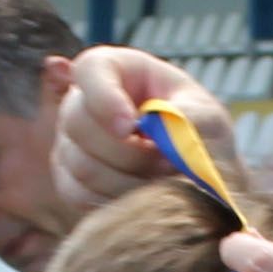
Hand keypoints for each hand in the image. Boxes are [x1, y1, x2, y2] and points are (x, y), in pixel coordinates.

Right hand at [55, 47, 237, 217]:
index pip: (89, 70)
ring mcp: (70, 142)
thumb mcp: (205, 117)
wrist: (196, 175)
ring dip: (128, 180)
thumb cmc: (201, 134)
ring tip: (162, 180)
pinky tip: (142, 196)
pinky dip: (115, 201)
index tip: (131, 127)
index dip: (104, 98)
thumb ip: (180, 117)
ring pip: (82, 165)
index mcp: (116, 70)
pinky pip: (78, 194)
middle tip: (165, 162)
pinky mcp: (67, 179)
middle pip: (78, 122)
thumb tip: (145, 127)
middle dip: (127, 151)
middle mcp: (82, 102)